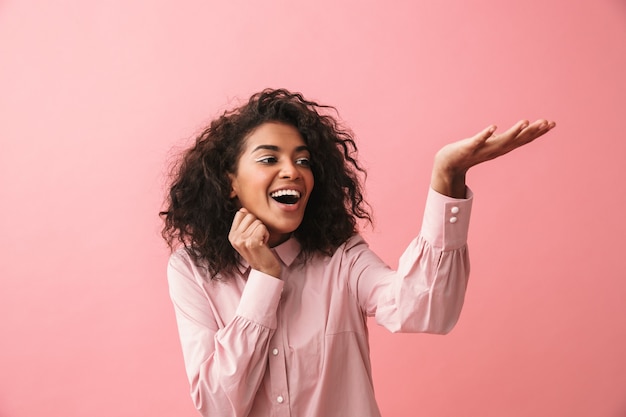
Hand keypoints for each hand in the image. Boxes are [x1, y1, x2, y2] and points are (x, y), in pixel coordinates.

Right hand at [228, 209, 281, 277]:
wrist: (265, 269)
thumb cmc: (259, 251)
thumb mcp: (248, 237)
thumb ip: (244, 224)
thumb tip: (243, 209)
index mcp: (231, 235)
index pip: (240, 213)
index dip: (251, 220)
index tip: (252, 233)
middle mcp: (234, 238)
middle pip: (250, 216)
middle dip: (258, 225)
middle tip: (258, 238)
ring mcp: (242, 241)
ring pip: (257, 221)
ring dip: (263, 231)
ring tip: (260, 242)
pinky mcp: (251, 243)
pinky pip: (262, 227)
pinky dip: (266, 234)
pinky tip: (264, 244)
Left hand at [431, 119, 555, 197]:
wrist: (449, 165)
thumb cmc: (471, 153)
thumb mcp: (492, 145)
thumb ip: (505, 140)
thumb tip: (519, 132)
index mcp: (501, 148)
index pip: (523, 139)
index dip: (537, 132)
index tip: (552, 123)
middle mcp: (495, 150)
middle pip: (517, 140)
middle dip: (533, 131)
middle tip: (547, 122)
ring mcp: (483, 149)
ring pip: (502, 140)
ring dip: (514, 132)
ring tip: (525, 121)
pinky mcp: (469, 147)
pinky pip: (479, 140)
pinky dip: (486, 134)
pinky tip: (493, 126)